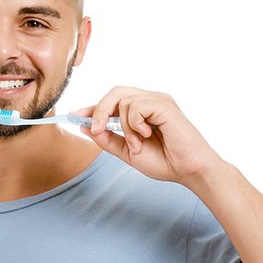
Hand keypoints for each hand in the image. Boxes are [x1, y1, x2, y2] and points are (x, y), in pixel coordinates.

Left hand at [72, 87, 224, 187]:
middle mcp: (150, 100)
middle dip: (99, 110)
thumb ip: (108, 139)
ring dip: (124, 127)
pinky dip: (134, 124)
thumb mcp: (128, 152)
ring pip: (123, 100)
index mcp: (142, 110)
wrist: (188, 171)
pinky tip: (147, 135)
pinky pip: (136, 106)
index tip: (74, 117)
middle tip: (96, 130)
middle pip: (115, 92)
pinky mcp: (165, 105)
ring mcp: (158, 100)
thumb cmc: (165, 161)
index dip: (92, 107)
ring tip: (137, 144)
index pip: (112, 101)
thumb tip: (85, 127)